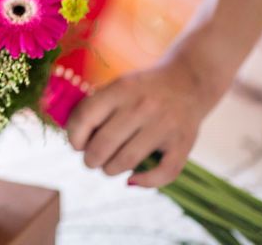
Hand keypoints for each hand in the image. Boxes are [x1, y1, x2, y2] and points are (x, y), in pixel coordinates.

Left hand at [66, 50, 228, 187]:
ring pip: (126, 161)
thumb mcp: (118, 86)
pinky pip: (163, 173)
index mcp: (121, 90)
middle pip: (103, 145)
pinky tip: (132, 179)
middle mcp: (141, 107)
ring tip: (108, 167)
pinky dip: (144, 182)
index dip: (74, 137)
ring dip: (110, 170)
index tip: (76, 145)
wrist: (188, 80)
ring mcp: (164, 126)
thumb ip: (96, 107)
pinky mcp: (183, 143)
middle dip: (90, 159)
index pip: (85, 118)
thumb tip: (73, 140)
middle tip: (91, 160)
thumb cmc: (143, 88)